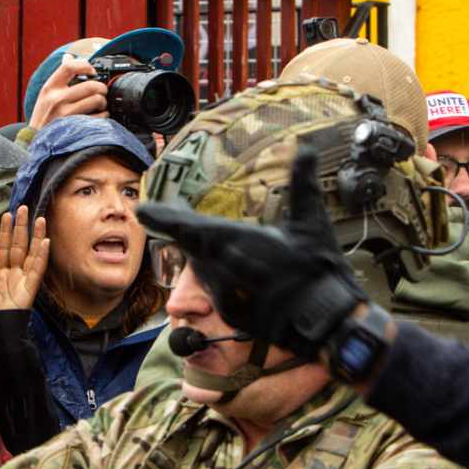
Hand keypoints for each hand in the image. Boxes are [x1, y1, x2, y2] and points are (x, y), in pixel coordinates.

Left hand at [0, 206, 48, 310]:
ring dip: (35, 237)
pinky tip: (45, 242)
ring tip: (39, 219)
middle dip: (21, 228)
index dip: (5, 233)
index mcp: (0, 277)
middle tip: (23, 208)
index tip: (7, 215)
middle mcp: (14, 277)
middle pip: (18, 247)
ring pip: (31, 255)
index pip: (3, 249)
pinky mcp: (29, 291)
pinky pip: (36, 271)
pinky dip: (41, 257)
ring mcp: (23, 283)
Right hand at [27, 54, 107, 128]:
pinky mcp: (75, 128)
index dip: (85, 65)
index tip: (92, 71)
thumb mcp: (46, 95)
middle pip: (90, 85)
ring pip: (97, 100)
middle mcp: (56, 100)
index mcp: (49, 88)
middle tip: (101, 92)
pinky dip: (104, 116)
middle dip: (101, 88)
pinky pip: (99, 117)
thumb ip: (59, 77)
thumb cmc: (44, 117)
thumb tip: (69, 56)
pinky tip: (99, 116)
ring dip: (103, 102)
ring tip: (100, 105)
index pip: (68, 67)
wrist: (35, 142)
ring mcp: (66, 115)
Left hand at [135, 150, 365, 354]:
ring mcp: (224, 294)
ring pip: (205, 268)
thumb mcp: (312, 222)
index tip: (142, 210)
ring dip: (207, 256)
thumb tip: (309, 147)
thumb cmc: (317, 269)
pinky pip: (218, 290)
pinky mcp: (231, 314)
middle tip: (170, 217)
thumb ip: (303, 183)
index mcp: (234, 241)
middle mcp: (222, 268)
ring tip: (215, 245)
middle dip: (181, 231)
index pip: (187, 227)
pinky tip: (239, 274)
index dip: (163, 218)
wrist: (326, 321)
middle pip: (192, 246)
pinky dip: (223, 278)